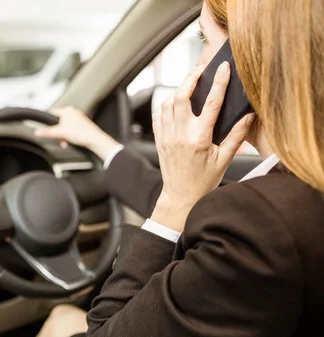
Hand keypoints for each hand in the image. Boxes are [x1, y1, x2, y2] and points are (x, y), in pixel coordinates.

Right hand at [34, 107, 119, 160]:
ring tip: (66, 142)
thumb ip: (47, 132)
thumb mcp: (60, 133)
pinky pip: (71, 130)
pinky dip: (69, 137)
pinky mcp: (82, 126)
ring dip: (63, 137)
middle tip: (60, 139)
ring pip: (65, 128)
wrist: (95, 140)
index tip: (45, 128)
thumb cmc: (81, 133)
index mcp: (67, 110)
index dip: (48, 122)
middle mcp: (73, 113)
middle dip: (58, 133)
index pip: (52, 114)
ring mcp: (78, 119)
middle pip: (58, 123)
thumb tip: (37, 131)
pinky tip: (71, 142)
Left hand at [151, 62, 254, 231]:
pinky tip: (175, 102)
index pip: (210, 103)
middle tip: (201, 69)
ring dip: (178, 89)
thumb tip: (249, 115)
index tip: (222, 68)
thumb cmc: (203, 181)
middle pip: (181, 96)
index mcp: (199, 138)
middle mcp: (180, 134)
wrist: (180, 197)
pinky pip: (159, 115)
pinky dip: (166, 104)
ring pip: (167, 103)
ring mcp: (167, 136)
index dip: (218, 82)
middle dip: (191, 78)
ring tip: (190, 83)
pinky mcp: (159, 139)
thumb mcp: (225, 160)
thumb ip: (236, 136)